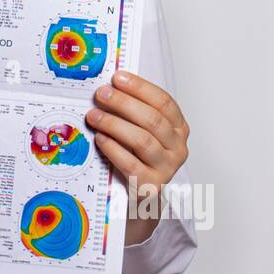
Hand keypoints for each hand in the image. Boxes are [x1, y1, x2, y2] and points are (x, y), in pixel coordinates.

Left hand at [86, 70, 190, 245]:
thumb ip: (133, 111)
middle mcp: (178, 147)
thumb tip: (109, 87)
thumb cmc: (139, 157)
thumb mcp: (141, 130)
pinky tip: (100, 139)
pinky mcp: (151, 186)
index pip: (164, 102)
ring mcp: (167, 168)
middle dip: (124, 103)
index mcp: (179, 128)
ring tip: (94, 116)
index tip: (118, 77)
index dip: (140, 88)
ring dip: (115, 124)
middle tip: (101, 94)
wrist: (143, 196)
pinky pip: (131, 164)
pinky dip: (113, 149)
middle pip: (152, 119)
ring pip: (143, 141)